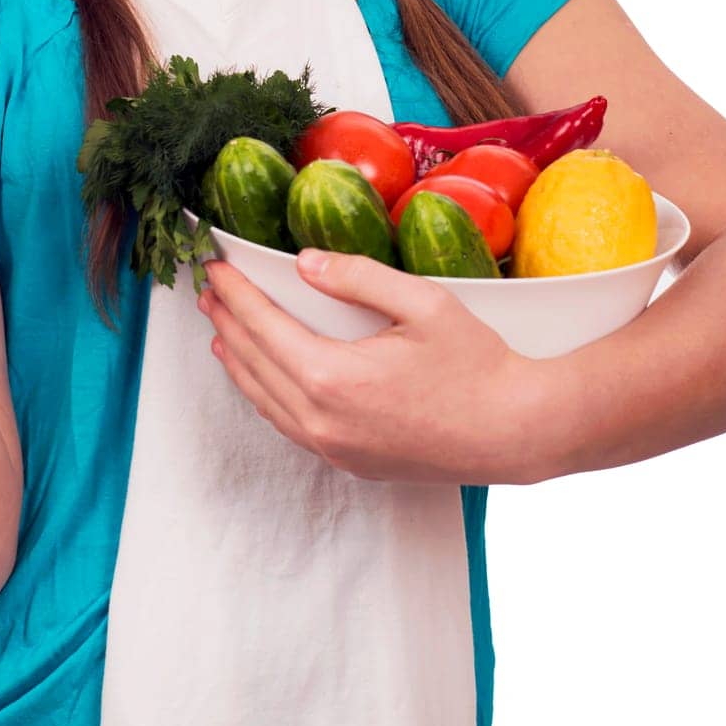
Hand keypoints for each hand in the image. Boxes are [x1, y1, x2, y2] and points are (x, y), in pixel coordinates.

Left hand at [198, 249, 558, 484]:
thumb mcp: (423, 303)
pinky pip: (289, 425)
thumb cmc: (477, 363)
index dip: (235, 294)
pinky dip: (265, 394)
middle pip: (254, 364)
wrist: (517, 432)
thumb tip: (304, 262)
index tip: (215, 267)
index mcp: (333, 378)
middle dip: (227, 323)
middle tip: (209, 290)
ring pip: (265, 401)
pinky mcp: (351, 463)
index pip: (262, 327)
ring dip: (238, 361)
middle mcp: (323, 421)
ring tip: (221, 330)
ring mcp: (335, 448)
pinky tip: (262, 377)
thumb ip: (358, 278)